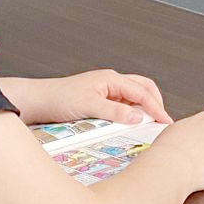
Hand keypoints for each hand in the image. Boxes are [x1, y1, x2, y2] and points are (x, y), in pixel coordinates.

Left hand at [50, 69, 168, 125]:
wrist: (38, 102)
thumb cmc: (58, 99)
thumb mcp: (89, 106)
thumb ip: (115, 111)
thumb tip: (138, 117)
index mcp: (111, 79)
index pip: (142, 92)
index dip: (156, 107)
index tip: (166, 122)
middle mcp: (110, 82)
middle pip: (143, 88)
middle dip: (155, 103)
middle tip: (162, 121)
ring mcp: (105, 91)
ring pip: (133, 97)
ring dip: (143, 108)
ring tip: (149, 123)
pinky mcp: (99, 101)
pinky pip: (122, 105)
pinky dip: (131, 113)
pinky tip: (130, 124)